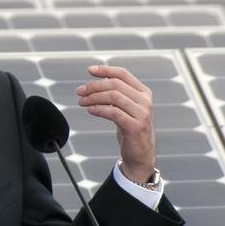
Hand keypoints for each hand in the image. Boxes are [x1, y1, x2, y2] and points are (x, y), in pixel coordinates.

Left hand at [75, 65, 155, 180]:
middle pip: (115, 84)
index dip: (105, 70)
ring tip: (82, 101)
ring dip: (94, 97)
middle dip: (94, 86)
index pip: (123, 74)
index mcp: (143, 93)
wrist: (141, 155)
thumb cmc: (131, 129)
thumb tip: (97, 82)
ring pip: (113, 96)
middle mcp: (145, 101)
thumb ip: (117, 95)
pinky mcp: (135, 126)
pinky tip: (90, 110)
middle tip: (80, 91)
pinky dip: (99, 109)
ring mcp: (142, 113)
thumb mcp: (126, 108)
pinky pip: (113, 112)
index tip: (90, 70)